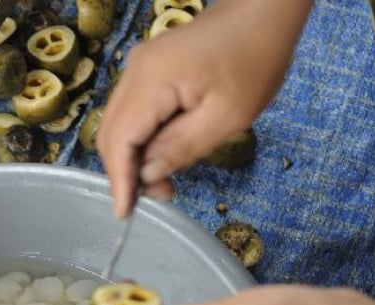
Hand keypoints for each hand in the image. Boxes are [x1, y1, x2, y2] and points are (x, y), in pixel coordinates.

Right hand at [97, 0, 313, 215]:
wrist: (264, 8)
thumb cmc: (255, 57)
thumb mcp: (227, 115)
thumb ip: (182, 148)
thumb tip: (148, 176)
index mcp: (152, 81)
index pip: (119, 140)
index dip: (119, 180)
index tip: (127, 213)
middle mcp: (135, 72)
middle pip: (111, 133)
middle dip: (126, 171)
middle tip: (159, 196)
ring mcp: (139, 68)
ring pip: (119, 124)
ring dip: (134, 156)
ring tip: (165, 179)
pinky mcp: (149, 68)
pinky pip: (133, 111)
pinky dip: (141, 138)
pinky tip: (165, 151)